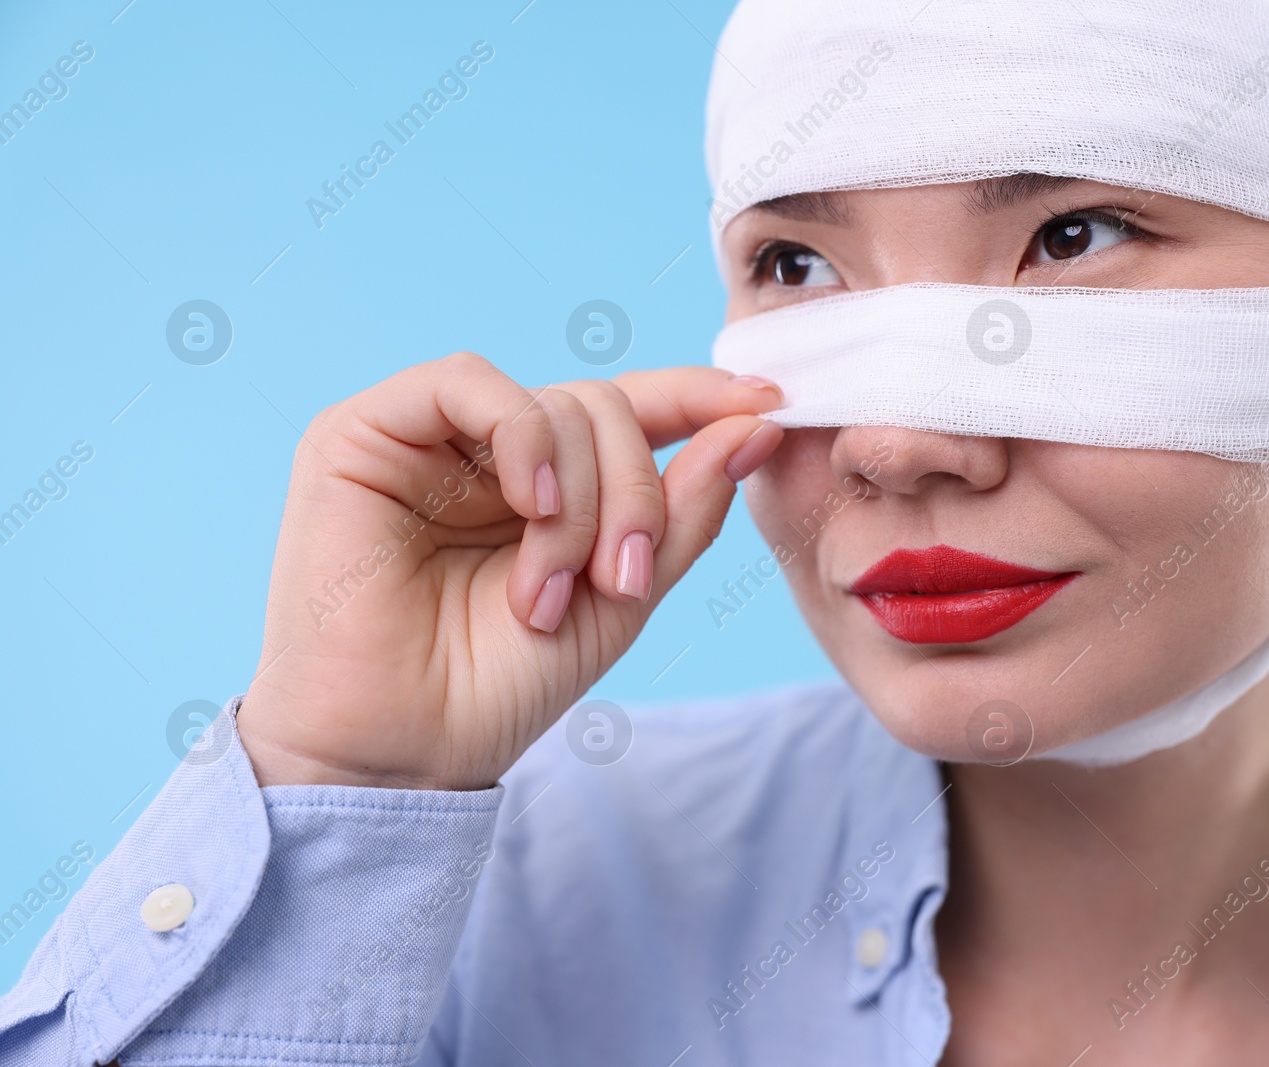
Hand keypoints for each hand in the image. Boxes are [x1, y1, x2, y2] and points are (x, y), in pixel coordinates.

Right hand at [236, 353, 783, 789]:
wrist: (405, 752)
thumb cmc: (501, 684)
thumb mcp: (621, 598)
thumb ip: (682, 512)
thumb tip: (756, 424)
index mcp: (549, 484)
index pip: (633, 412)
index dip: (700, 398)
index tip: (772, 403)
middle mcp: (490, 451)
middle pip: (605, 408)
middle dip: (635, 493)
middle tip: (620, 580)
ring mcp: (428, 438)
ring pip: (554, 403)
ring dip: (581, 498)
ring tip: (550, 589)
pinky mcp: (363, 433)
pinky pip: (468, 383)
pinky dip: (523, 436)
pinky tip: (532, 502)